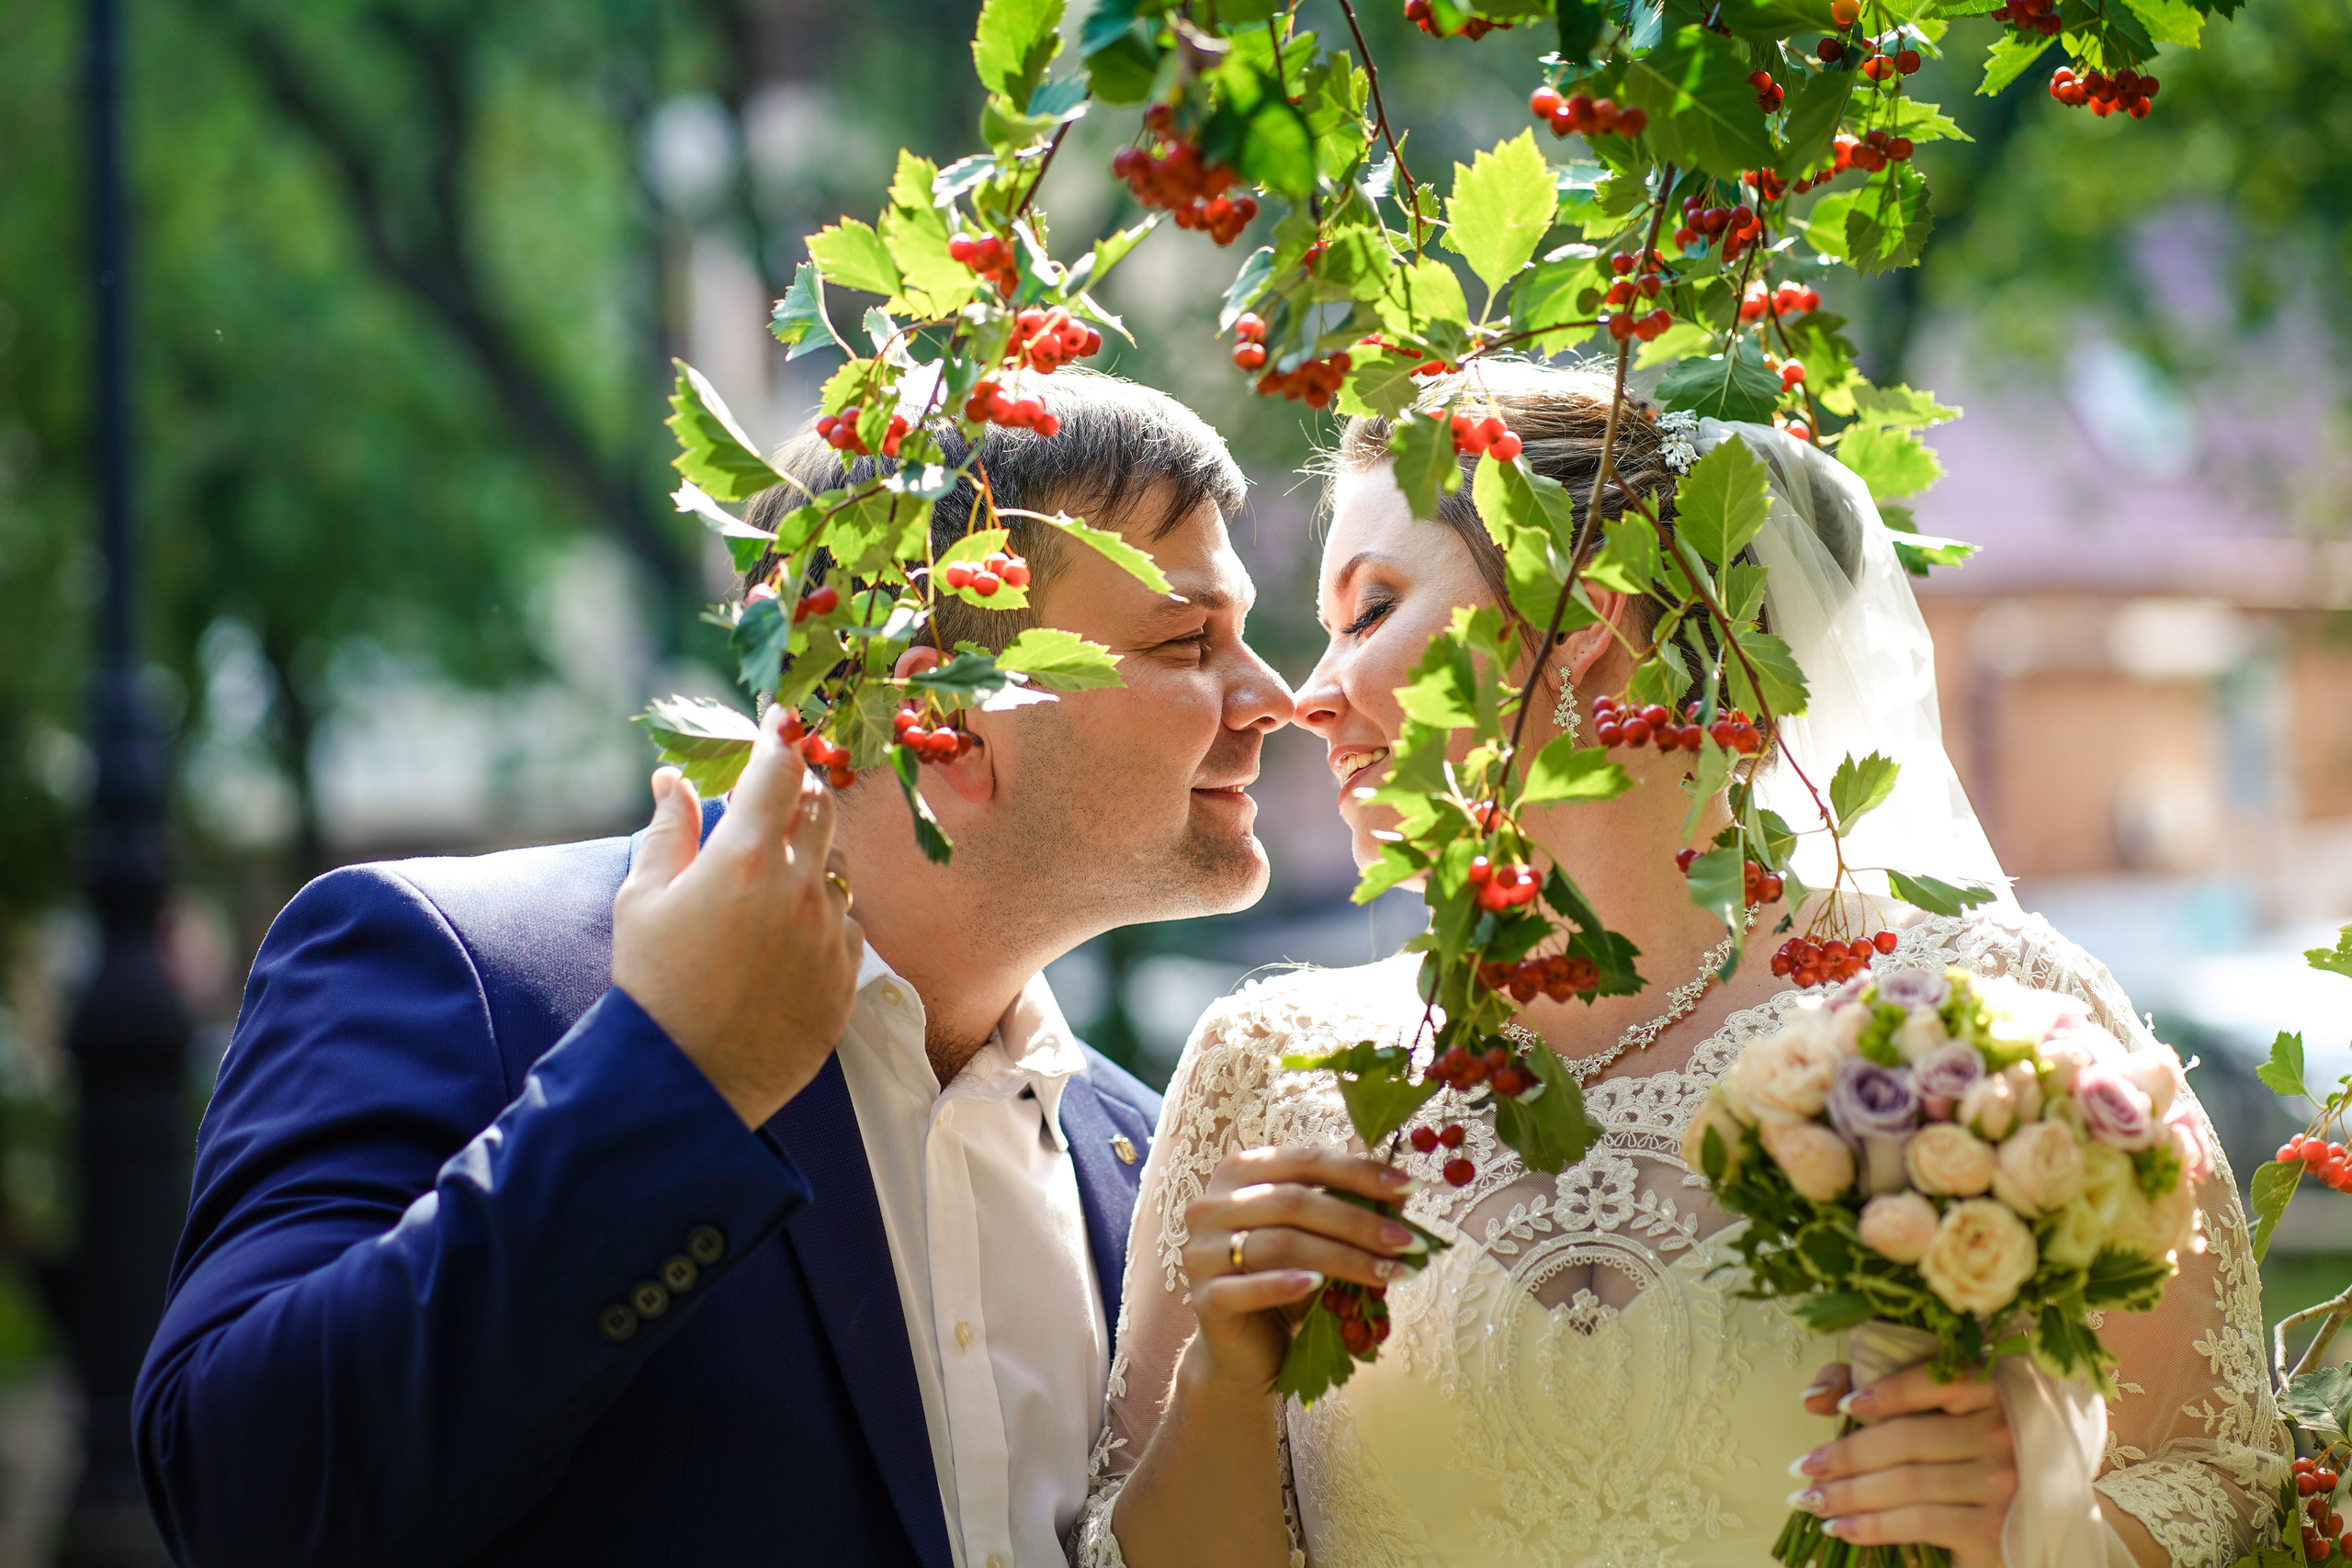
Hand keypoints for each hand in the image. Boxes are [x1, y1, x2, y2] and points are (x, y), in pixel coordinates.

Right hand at [611, 706, 864, 1127]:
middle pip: (821, 807)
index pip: (779, 770)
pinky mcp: (847, 976)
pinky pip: (848, 923)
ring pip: (837, 866)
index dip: (781, 736)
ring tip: (767, 883)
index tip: (781, 718)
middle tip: (773, 796)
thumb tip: (674, 778)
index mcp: (746, 859)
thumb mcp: (643, 899)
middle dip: (799, 791)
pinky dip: (823, 915)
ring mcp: (830, 933)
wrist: (686, 1080)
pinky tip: (786, 935)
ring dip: (810, 857)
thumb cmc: (653, 985)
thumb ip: (667, 830)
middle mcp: (800, 888)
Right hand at [1177, 1148, 1420, 1392]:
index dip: (1359, 1172)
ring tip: (1389, 1273)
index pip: (1305, 1161)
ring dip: (1344, 1257)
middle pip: (1294, 1202)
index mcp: (1238, 1174)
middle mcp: (1210, 1205)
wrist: (1246, 1348)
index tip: (1410, 1188)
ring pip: (1281, 1243)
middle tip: (1408, 1241)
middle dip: (1360, 1221)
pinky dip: (1285, 1284)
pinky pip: (1247, 1287)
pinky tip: (1320, 1286)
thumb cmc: (1286, 1282)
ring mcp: (1201, 1252)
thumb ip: (1349, 1210)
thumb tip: (1402, 1194)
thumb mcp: (1320, 1239)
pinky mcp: (1204, 1299)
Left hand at [1791, 1361, 2016, 1567]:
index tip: (1844, 1407)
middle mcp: (2004, 1436)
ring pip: (1909, 1483)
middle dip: (1846, 1455)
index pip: (1944, 1381)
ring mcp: (2004, 1486)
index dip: (1891, 1391)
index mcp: (1992, 1394)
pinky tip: (1839, 1527)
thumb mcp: (1921, 1410)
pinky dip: (1872, 1526)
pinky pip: (1920, 1523)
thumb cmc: (1957, 1456)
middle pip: (1910, 1439)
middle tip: (1802, 1468)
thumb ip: (1865, 1384)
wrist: (2014, 1524)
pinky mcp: (1994, 1532)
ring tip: (1809, 1500)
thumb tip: (1814, 1398)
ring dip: (1848, 1494)